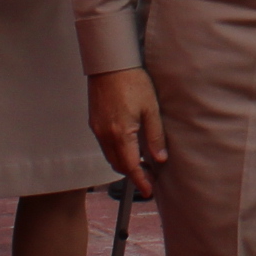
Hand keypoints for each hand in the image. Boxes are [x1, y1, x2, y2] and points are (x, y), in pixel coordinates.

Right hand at [89, 69, 166, 187]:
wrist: (109, 64)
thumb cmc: (132, 82)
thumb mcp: (151, 109)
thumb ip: (155, 136)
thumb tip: (160, 159)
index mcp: (120, 134)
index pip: (130, 166)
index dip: (140, 181)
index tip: (148, 191)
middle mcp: (105, 135)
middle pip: (118, 165)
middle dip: (133, 174)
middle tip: (150, 177)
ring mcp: (97, 129)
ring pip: (110, 156)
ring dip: (124, 163)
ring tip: (142, 163)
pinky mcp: (94, 122)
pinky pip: (105, 145)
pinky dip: (116, 152)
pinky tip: (129, 147)